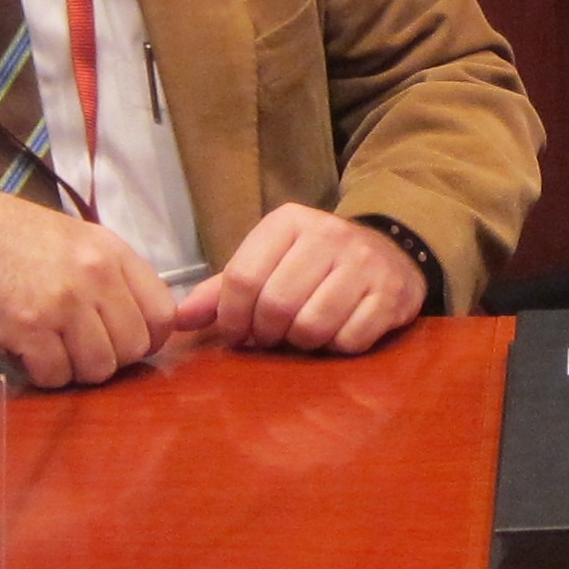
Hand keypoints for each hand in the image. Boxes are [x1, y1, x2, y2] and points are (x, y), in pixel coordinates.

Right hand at [0, 182, 176, 386]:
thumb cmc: (10, 235)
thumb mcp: (77, 239)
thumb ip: (112, 275)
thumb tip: (138, 319)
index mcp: (112, 253)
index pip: (162, 314)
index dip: (148, 339)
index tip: (126, 343)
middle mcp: (95, 276)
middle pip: (133, 347)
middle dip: (109, 357)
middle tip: (80, 350)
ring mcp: (64, 303)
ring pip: (98, 368)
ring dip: (76, 369)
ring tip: (53, 351)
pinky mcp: (29, 327)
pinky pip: (56, 374)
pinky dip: (44, 374)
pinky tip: (29, 355)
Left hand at [174, 204, 425, 355]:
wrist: (390, 253)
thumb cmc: (314, 264)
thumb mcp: (269, 263)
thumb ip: (222, 290)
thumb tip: (177, 320)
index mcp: (288, 222)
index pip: (243, 277)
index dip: (232, 318)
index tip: (237, 333)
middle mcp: (328, 234)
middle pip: (276, 304)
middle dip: (267, 334)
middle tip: (271, 337)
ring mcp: (364, 264)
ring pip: (312, 325)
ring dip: (302, 342)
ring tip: (303, 334)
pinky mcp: (391, 293)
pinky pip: (350, 339)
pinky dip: (337, 347)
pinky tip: (337, 333)